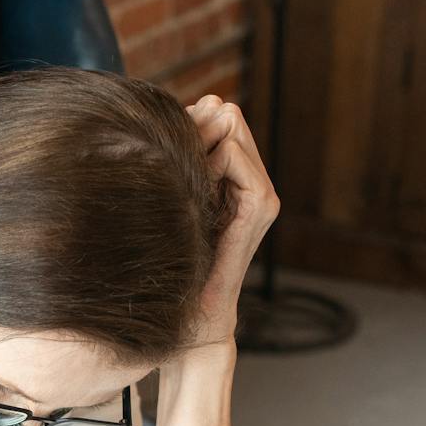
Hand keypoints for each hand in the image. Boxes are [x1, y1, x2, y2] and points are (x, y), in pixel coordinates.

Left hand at [184, 95, 279, 345]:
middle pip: (227, 114)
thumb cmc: (173, 261)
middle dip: (196, 126)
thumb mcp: (172, 200)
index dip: (190, 120)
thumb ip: (180, 162)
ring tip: (183, 177)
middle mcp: (252, 179)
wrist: (192, 311)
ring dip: (201, 143)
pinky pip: (235, 156)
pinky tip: (194, 188)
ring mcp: (260, 192)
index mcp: (233, 175)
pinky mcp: (260, 206)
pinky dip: (212, 163)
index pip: (219, 114)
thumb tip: (182, 114)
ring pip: (232, 127)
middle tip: (171, 157)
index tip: (165, 145)